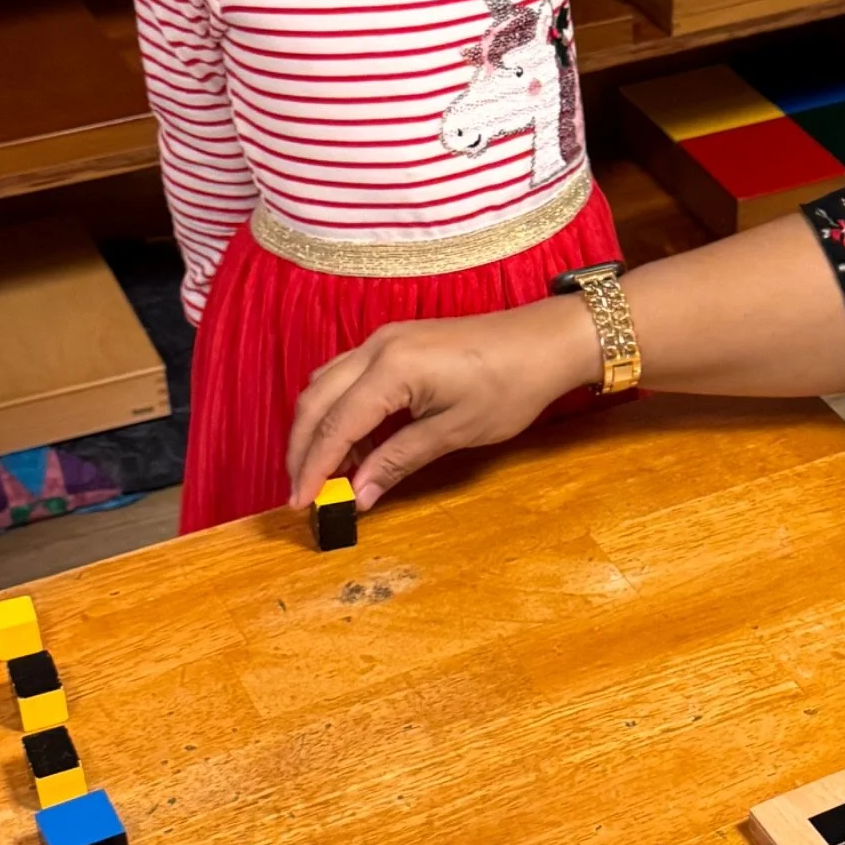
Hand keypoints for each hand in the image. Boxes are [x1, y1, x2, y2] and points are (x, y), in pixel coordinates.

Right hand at [285, 296, 596, 509]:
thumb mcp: (454, 432)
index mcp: (391, 369)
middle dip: (302, 449)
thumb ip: (398, 460)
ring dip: (317, 429)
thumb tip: (357, 495)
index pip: (334, 424)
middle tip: (302, 493)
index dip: (313, 468)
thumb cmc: (510, 385)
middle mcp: (376, 347)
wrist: (544, 342)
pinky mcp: (394, 343)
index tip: (300, 503)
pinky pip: (347, 377)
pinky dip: (338, 411)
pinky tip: (354, 444)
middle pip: (315, 401)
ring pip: (325, 386)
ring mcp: (383, 340)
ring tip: (326, 474)